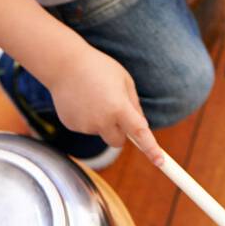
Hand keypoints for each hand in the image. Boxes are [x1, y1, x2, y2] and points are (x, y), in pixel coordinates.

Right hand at [49, 43, 165, 166]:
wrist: (64, 64)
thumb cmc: (99, 68)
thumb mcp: (124, 80)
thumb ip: (134, 105)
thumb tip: (140, 125)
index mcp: (119, 107)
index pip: (139, 133)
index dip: (151, 148)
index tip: (160, 161)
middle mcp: (102, 120)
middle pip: (118, 142)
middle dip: (121, 132)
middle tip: (116, 111)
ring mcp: (85, 125)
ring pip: (101, 132)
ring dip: (101, 121)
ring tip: (93, 96)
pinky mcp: (72, 125)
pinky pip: (86, 127)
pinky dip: (86, 117)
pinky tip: (81, 99)